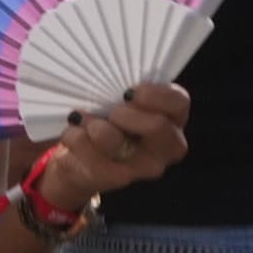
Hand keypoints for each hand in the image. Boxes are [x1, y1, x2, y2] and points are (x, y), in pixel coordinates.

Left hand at [38, 83, 190, 209]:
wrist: (81, 159)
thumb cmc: (105, 116)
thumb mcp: (117, 99)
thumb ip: (123, 88)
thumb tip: (108, 74)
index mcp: (172, 118)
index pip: (179, 102)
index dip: (156, 94)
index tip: (129, 91)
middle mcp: (165, 146)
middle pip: (158, 127)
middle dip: (125, 114)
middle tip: (110, 112)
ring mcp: (142, 166)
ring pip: (114, 141)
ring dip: (93, 125)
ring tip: (82, 119)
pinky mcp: (115, 179)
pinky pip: (91, 155)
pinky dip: (75, 137)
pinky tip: (73, 133)